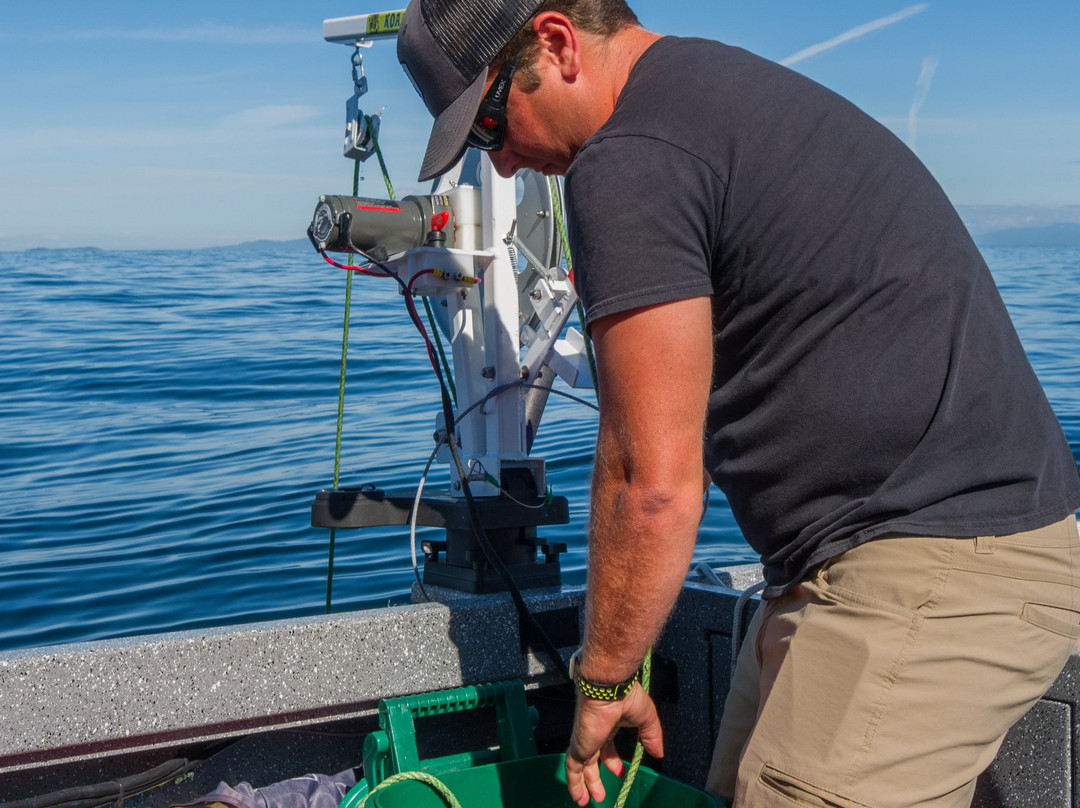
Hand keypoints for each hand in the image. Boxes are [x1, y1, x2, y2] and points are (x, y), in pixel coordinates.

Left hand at [565, 684, 663, 805]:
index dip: (612, 761)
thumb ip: (652, 737)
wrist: (610, 689)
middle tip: (601, 793)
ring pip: (581, 767)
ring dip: (584, 785)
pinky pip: (573, 769)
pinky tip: (579, 797)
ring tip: (586, 802)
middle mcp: (595, 734)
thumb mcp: (646, 719)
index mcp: (609, 725)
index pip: (607, 747)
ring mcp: (585, 741)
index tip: (620, 772)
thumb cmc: (627, 697)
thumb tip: (660, 754)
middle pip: (592, 760)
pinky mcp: (578, 746)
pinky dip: (574, 784)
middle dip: (596, 777)